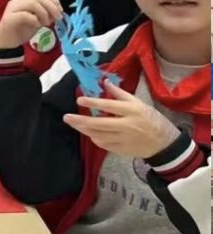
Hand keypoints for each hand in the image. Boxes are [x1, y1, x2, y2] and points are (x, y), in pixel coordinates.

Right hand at [0, 0, 62, 49]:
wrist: (7, 43)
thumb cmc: (22, 31)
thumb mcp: (37, 20)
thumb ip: (45, 13)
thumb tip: (58, 11)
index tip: (60, 10)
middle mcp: (17, 1)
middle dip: (51, 6)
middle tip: (57, 18)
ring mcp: (12, 8)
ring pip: (32, 3)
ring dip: (44, 13)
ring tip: (46, 23)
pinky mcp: (9, 18)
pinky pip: (25, 15)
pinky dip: (34, 20)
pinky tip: (37, 26)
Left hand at [64, 81, 181, 158]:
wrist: (166, 145)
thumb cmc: (152, 120)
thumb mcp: (140, 104)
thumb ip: (121, 94)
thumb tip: (105, 82)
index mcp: (133, 111)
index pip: (109, 106)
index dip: (93, 102)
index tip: (79, 99)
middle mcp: (128, 126)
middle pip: (100, 124)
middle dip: (81, 121)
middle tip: (67, 117)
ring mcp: (125, 140)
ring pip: (99, 135)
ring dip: (85, 129)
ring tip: (75, 123)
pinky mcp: (123, 150)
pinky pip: (104, 145)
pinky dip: (95, 138)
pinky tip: (90, 133)